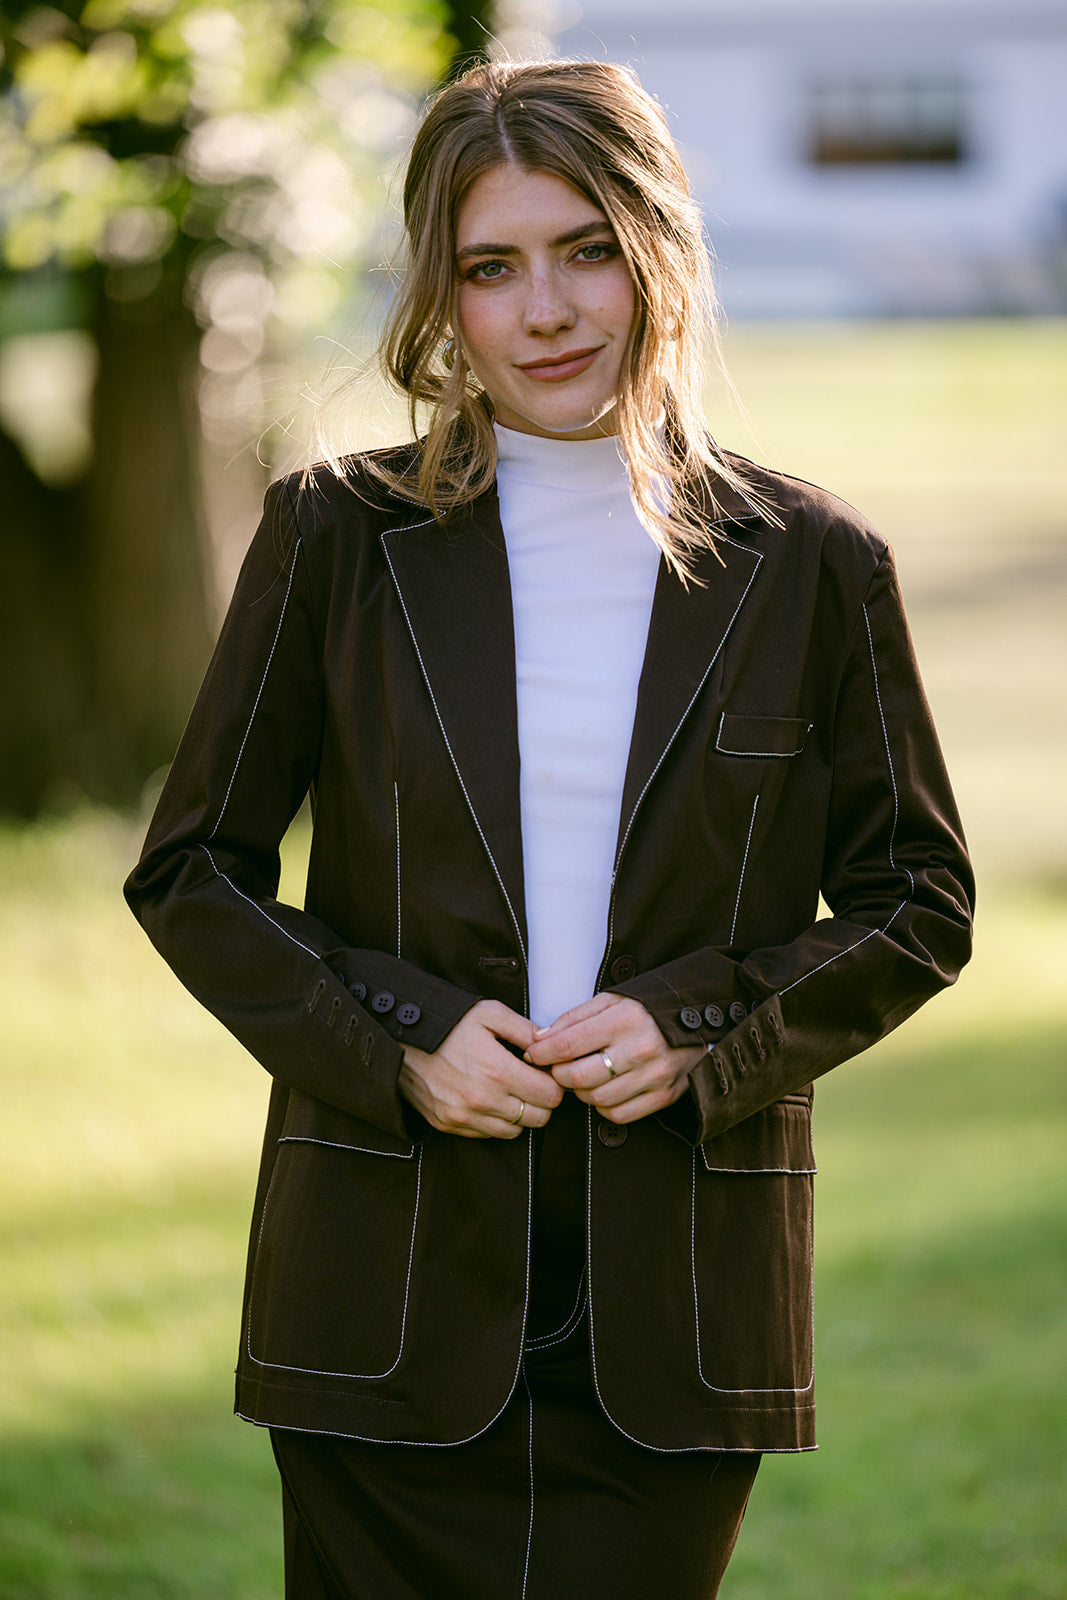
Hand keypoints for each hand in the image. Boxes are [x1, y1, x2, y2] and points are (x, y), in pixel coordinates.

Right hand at [399, 999, 562, 1139]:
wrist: (400, 1037)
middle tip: (533, 1083)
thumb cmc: (448, 1022)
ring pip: (515, 1131)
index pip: (550, 1096)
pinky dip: (495, 1121)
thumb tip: (551, 1046)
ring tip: (510, 1090)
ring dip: (520, 1114)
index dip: (554, 1084)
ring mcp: (464, 1116)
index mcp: (498, 1071)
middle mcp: (483, 1100)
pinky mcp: (449, 1124)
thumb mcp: (490, 1013)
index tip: (545, 1073)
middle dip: (542, 1101)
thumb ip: (526, 1030)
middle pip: (538, 1118)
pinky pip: (487, 1134)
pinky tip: (489, 1098)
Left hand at [526, 993, 705, 1124]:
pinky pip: (619, 1114)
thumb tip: (540, 1039)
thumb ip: (574, 1018)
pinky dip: (604, 1107)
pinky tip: (605, 1090)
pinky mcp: (665, 1095)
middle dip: (558, 1074)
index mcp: (625, 1019)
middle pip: (578, 1077)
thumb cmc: (648, 1009)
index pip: (567, 1045)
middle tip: (557, 1068)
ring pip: (597, 1099)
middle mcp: (641, 1048)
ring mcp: (655, 1075)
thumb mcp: (612, 1000)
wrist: (698, 1021)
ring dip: (581, 1091)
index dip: (542, 1053)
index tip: (533, 1054)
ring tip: (583, 1076)